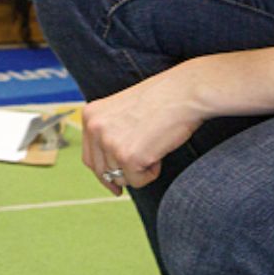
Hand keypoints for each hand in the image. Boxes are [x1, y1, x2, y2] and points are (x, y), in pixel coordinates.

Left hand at [81, 68, 203, 195]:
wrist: (184, 92)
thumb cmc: (161, 99)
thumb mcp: (123, 112)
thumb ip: (111, 133)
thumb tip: (109, 169)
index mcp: (91, 115)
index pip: (89, 157)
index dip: (103, 171)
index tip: (113, 181)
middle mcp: (95, 128)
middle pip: (101, 171)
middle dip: (119, 178)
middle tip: (137, 176)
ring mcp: (110, 143)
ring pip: (121, 178)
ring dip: (140, 170)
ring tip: (154, 147)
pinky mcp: (128, 157)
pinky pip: (137, 181)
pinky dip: (151, 173)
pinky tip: (158, 153)